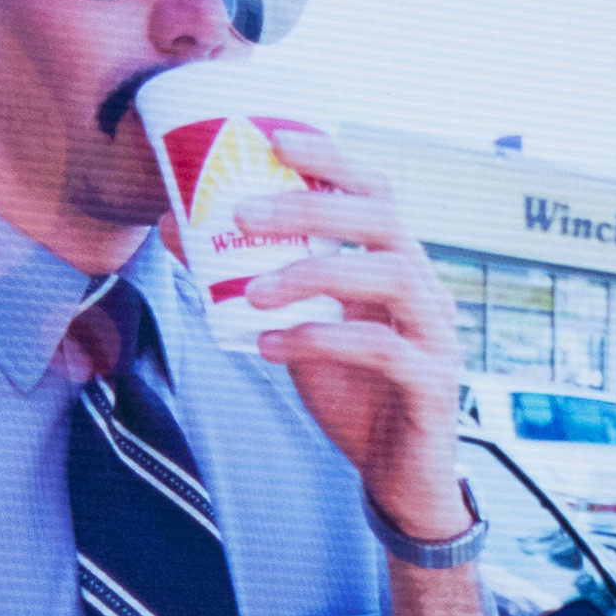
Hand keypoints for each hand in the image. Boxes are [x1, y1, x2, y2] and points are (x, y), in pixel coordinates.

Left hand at [236, 132, 466, 539]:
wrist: (399, 476)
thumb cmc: (352, 393)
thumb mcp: (294, 329)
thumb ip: (253, 282)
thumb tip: (179, 225)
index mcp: (395, 264)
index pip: (374, 192)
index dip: (331, 160)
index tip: (275, 138)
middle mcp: (424, 287)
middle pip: (381, 221)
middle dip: (308, 209)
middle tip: (241, 214)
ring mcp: (436, 333)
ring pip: (386, 276)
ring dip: (311, 275)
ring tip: (250, 291)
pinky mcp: (434, 382)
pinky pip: (380, 349)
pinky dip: (319, 341)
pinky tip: (270, 347)